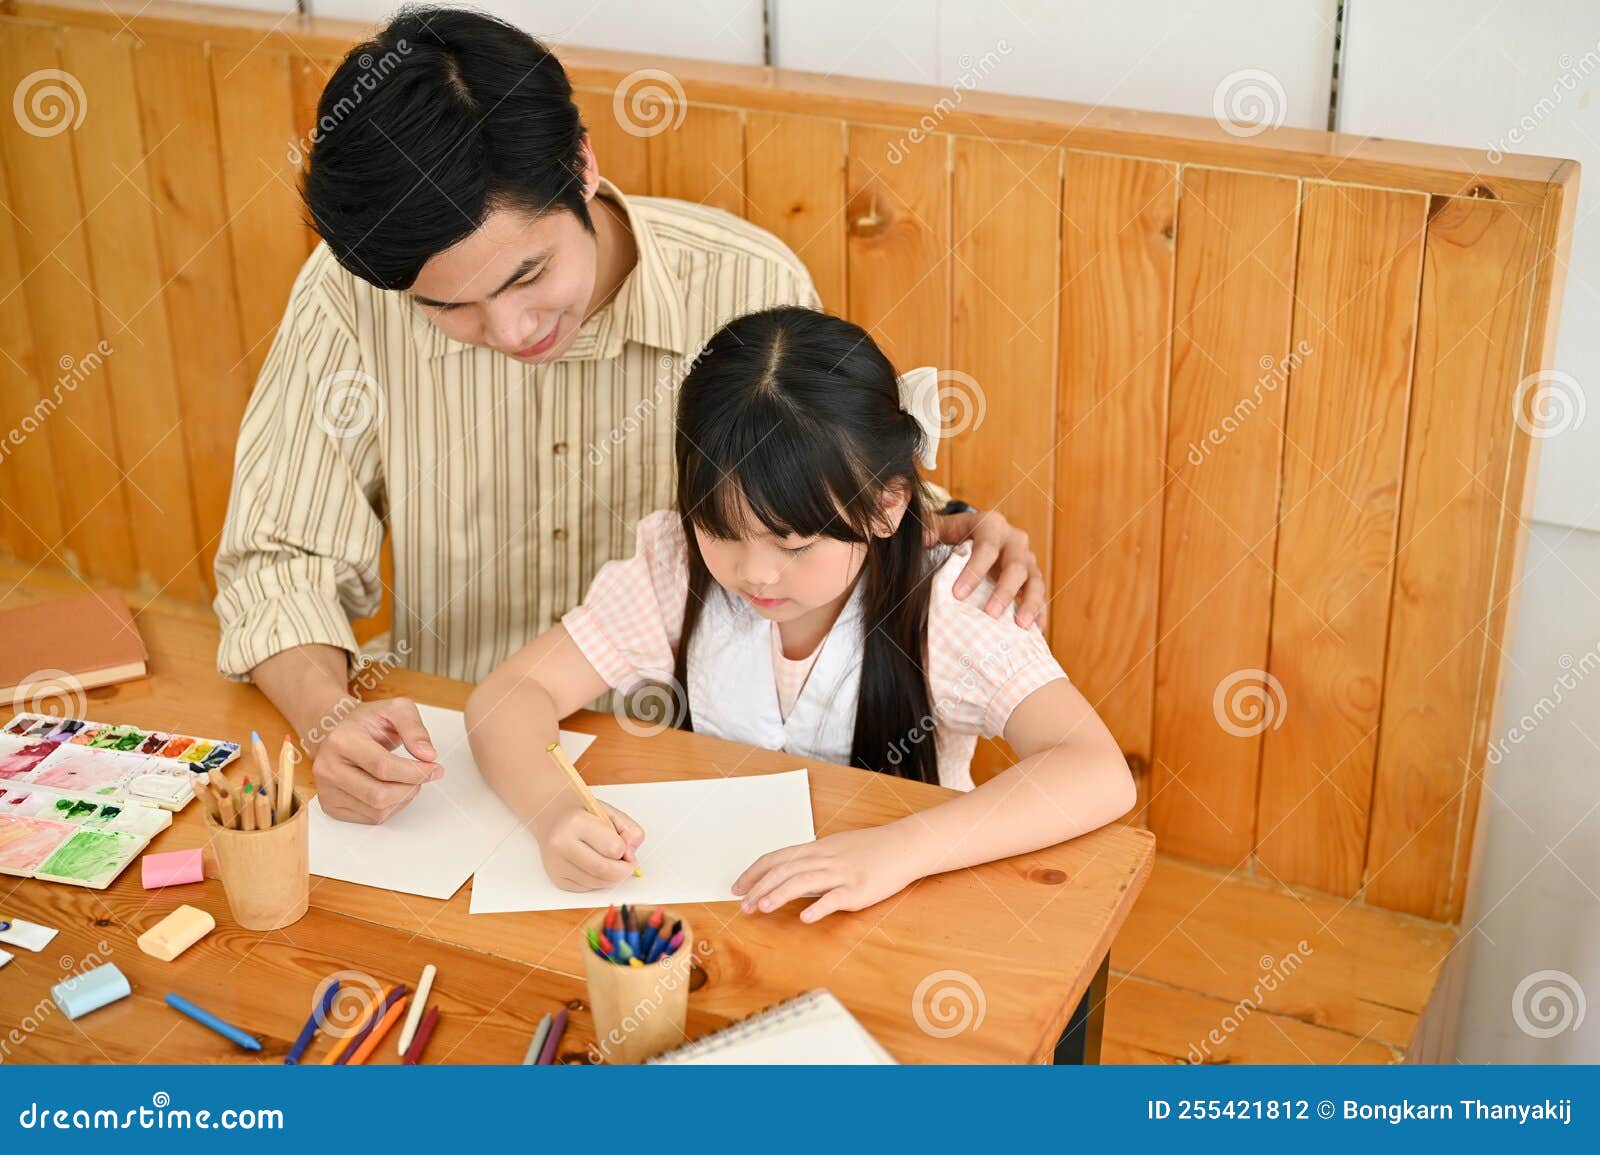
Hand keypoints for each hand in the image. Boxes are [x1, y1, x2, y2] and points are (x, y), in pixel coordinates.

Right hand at [310, 696, 442, 823]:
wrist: (340, 733)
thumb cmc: (367, 722)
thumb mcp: (395, 710)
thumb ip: (414, 728)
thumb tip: (428, 756)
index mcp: (341, 740)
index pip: (382, 766)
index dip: (414, 772)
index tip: (435, 769)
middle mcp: (328, 768)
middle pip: (379, 794)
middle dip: (410, 788)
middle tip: (423, 775)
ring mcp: (326, 790)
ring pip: (377, 811)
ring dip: (403, 799)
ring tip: (408, 780)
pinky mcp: (331, 806)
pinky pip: (371, 818)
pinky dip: (391, 808)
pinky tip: (394, 790)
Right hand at [536, 800, 644, 890]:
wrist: (552, 816)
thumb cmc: (583, 814)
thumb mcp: (610, 812)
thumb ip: (629, 830)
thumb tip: (630, 854)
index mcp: (576, 822)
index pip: (613, 848)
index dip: (625, 850)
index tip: (626, 846)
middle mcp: (562, 844)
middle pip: (605, 870)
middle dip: (624, 870)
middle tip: (628, 863)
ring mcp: (557, 864)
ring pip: (598, 883)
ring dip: (613, 877)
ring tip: (612, 862)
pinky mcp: (557, 879)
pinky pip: (588, 888)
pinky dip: (599, 881)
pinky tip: (596, 866)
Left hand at [732, 826, 917, 922]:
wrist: (903, 846)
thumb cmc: (870, 848)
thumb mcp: (836, 847)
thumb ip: (812, 860)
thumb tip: (787, 873)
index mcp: (817, 848)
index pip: (778, 858)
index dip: (755, 872)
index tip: (737, 887)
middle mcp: (825, 859)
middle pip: (785, 870)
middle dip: (760, 888)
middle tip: (743, 905)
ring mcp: (841, 874)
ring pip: (804, 881)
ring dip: (780, 894)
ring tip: (762, 908)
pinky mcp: (858, 889)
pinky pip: (835, 897)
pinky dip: (818, 907)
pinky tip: (805, 917)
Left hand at [927, 508, 1046, 628]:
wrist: (982, 535)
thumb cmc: (959, 534)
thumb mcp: (945, 527)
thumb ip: (931, 530)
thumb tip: (923, 538)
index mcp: (992, 526)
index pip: (986, 547)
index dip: (974, 571)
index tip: (958, 594)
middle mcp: (1015, 540)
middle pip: (1016, 566)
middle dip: (1004, 591)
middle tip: (990, 614)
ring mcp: (1028, 560)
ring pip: (1035, 581)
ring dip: (1029, 604)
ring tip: (1021, 626)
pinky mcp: (1034, 578)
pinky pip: (1042, 597)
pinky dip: (1039, 614)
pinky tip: (1035, 632)